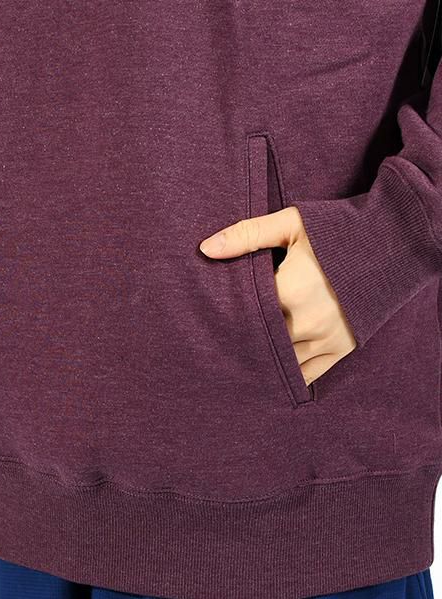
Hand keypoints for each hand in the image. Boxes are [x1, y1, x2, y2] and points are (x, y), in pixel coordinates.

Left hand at [199, 206, 355, 384]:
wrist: (394, 241)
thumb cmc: (338, 231)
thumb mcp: (291, 224)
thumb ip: (246, 235)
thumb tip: (205, 249)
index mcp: (290, 292)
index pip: (244, 316)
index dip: (227, 318)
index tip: (213, 318)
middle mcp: (307, 323)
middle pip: (260, 341)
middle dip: (243, 340)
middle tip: (218, 343)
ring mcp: (326, 339)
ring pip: (281, 361)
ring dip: (264, 358)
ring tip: (241, 358)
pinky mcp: (342, 348)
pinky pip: (309, 373)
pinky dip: (290, 374)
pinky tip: (272, 373)